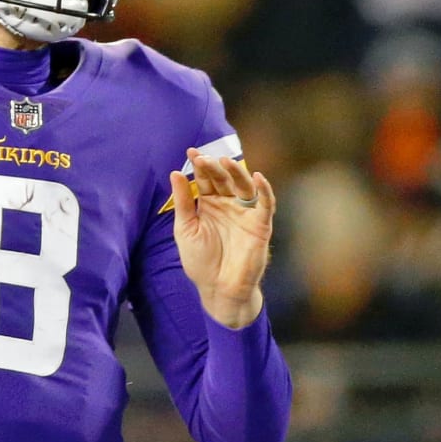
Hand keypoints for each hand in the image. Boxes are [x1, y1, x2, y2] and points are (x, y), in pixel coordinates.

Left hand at [170, 147, 274, 327]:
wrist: (218, 289)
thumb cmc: (200, 261)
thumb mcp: (185, 229)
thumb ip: (183, 202)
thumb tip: (175, 172)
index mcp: (209, 204)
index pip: (205, 179)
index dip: (199, 166)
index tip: (191, 152)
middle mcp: (228, 204)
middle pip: (224, 179)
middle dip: (215, 167)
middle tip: (204, 158)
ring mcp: (245, 213)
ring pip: (244, 186)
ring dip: (237, 172)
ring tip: (226, 162)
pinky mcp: (260, 224)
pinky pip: (265, 204)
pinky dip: (264, 190)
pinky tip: (258, 177)